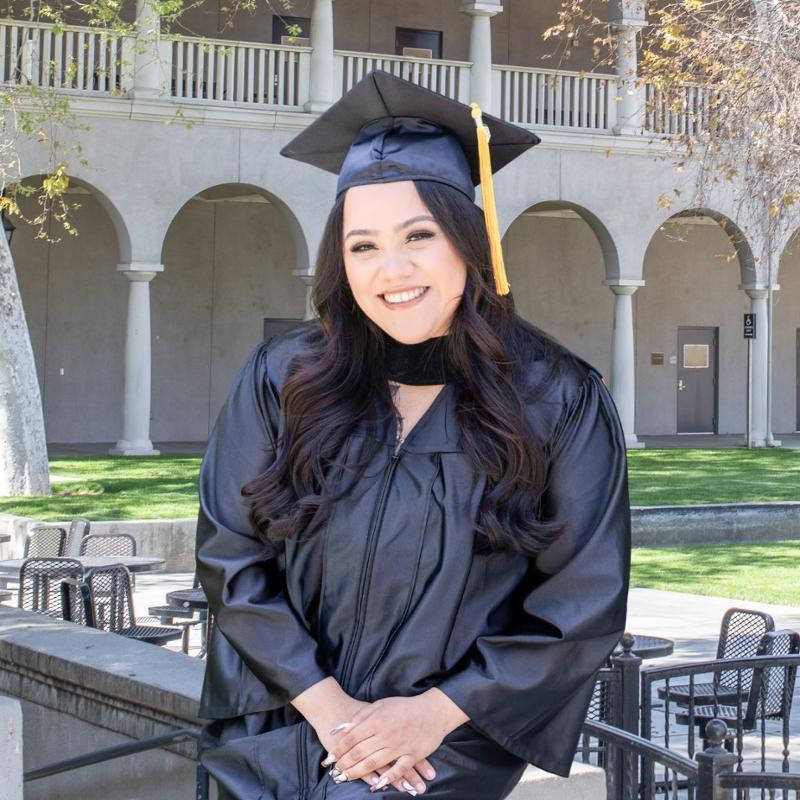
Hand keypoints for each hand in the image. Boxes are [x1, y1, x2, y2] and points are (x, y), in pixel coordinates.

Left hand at [327, 693, 452, 792]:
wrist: (432, 711)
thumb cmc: (404, 707)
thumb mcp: (380, 705)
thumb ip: (360, 717)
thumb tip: (341, 728)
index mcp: (377, 720)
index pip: (352, 737)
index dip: (339, 749)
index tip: (330, 757)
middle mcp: (386, 734)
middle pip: (360, 752)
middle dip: (345, 763)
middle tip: (335, 770)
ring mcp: (399, 746)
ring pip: (374, 763)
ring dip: (358, 772)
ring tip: (346, 777)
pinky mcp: (412, 755)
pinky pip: (398, 770)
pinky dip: (387, 779)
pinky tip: (376, 785)